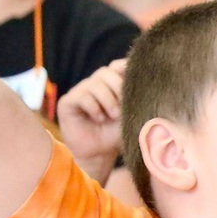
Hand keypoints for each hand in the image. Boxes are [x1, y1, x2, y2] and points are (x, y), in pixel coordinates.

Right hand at [56, 60, 125, 181]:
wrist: (100, 152)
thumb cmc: (117, 133)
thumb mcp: (132, 114)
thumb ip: (136, 97)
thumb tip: (148, 83)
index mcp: (112, 84)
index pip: (118, 65)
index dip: (126, 68)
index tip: (137, 80)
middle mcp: (95, 84)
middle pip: (107, 72)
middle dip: (118, 89)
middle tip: (122, 109)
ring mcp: (80, 91)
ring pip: (95, 83)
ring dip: (108, 101)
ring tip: (112, 116)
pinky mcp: (68, 101)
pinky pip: (82, 96)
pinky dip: (94, 108)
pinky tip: (98, 119)